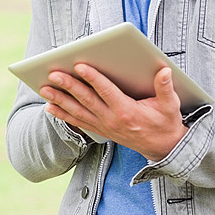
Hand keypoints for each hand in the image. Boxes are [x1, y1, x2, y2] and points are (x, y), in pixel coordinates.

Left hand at [39, 63, 187, 160]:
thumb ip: (165, 88)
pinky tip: (50, 107)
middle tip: (53, 74)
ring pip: (77, 112)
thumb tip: (165, 71)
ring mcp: (104, 127)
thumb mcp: (170, 106)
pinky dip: (63, 114)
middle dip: (68, 86)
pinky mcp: (100, 130)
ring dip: (60, 100)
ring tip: (44, 89)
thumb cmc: (165, 123)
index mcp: (127, 112)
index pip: (106, 92)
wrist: (162, 148)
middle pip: (86, 100)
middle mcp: (112, 120)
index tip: (80, 66)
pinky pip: (78, 122)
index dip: (93, 78)